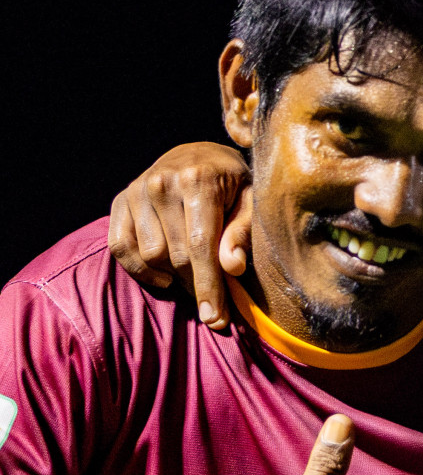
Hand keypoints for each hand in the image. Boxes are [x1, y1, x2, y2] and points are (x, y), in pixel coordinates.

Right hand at [108, 143, 253, 329]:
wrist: (198, 155)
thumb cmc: (233, 185)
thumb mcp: (251, 202)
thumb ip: (243, 233)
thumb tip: (233, 267)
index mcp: (199, 181)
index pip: (200, 246)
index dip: (208, 287)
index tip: (215, 319)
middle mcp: (162, 183)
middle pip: (176, 255)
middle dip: (196, 285)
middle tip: (214, 300)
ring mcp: (136, 191)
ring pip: (150, 256)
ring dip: (172, 275)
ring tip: (193, 274)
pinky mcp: (119, 201)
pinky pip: (120, 248)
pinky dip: (139, 269)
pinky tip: (163, 275)